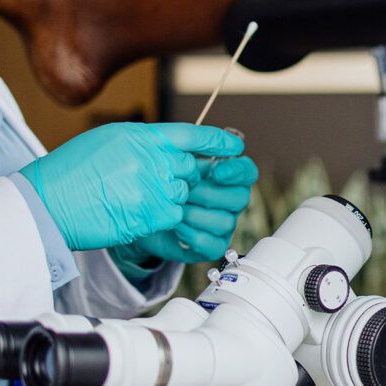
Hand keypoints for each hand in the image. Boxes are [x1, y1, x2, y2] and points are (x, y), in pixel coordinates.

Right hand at [19, 123, 243, 250]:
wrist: (48, 202)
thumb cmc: (69, 172)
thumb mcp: (107, 142)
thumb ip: (142, 144)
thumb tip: (166, 151)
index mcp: (141, 136)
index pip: (190, 134)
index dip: (215, 141)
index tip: (234, 146)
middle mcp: (152, 158)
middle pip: (189, 168)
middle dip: (178, 178)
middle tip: (152, 184)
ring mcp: (154, 187)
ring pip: (181, 194)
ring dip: (165, 200)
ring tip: (131, 200)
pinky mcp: (153, 214)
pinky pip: (172, 216)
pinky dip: (159, 218)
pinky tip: (133, 214)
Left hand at [112, 156, 258, 265]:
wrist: (138, 209)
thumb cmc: (158, 179)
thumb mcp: (171, 151)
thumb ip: (199, 139)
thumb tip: (232, 142)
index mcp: (226, 175)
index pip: (247, 171)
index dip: (237, 171)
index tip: (216, 172)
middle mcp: (229, 200)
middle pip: (239, 198)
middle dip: (207, 194)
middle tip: (183, 191)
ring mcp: (223, 224)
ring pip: (225, 222)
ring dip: (195, 215)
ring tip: (175, 209)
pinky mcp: (212, 246)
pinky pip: (213, 244)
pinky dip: (192, 235)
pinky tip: (176, 227)